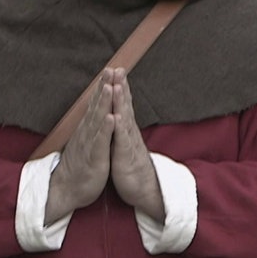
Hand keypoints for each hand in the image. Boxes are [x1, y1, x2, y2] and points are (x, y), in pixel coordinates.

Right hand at [44, 68, 114, 222]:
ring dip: (104, 103)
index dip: (103, 87)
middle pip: (97, 106)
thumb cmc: (78, 167)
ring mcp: (90, 144)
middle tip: (110, 69)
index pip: (96, 105)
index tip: (111, 70)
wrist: (66, 190)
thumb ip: (90, 128)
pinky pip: (100, 141)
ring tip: (110, 86)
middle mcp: (87, 133)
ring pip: (98, 120)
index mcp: (88, 130)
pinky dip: (105, 129)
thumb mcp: (85, 144)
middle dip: (104, 87)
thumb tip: (93, 114)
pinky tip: (110, 117)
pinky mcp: (94, 158)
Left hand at [108, 73, 163, 220]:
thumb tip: (119, 112)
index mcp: (125, 129)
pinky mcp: (126, 157)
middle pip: (124, 106)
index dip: (118, 86)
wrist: (143, 190)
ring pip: (124, 119)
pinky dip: (119, 128)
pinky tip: (116, 116)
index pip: (122, 104)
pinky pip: (122, 140)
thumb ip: (122, 128)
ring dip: (121, 102)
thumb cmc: (130, 166)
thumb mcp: (123, 144)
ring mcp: (129, 143)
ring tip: (117, 86)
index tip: (114, 68)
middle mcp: (129, 133)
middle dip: (121, 86)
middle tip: (118, 67)